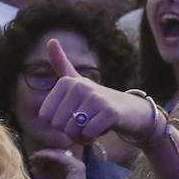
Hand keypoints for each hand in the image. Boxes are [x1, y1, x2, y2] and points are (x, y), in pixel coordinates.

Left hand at [30, 148, 103, 178]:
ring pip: (58, 154)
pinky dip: (49, 155)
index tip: (31, 160)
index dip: (43, 158)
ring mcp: (77, 164)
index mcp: (69, 170)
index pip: (55, 159)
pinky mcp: (76, 166)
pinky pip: (60, 157)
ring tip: (34, 156)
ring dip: (44, 154)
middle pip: (56, 155)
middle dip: (43, 154)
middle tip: (31, 157)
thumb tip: (32, 168)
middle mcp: (74, 165)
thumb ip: (42, 177)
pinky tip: (40, 156)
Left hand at [37, 39, 152, 144]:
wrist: (132, 111)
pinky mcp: (109, 112)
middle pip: (58, 125)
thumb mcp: (77, 81)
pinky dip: (92, 138)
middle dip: (70, 131)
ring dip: (81, 136)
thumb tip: (51, 40)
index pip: (45, 116)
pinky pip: (88, 134)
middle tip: (85, 122)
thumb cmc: (98, 99)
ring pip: (72, 131)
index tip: (73, 115)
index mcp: (66, 82)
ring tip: (93, 125)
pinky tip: (101, 130)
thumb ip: (61, 64)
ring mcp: (95, 98)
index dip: (59, 123)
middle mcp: (79, 86)